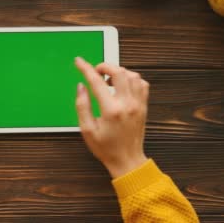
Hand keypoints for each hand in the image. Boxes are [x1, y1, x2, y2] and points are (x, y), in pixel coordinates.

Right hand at [74, 57, 148, 178]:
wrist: (127, 160)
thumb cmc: (106, 148)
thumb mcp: (87, 130)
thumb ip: (82, 106)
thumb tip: (81, 86)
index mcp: (111, 110)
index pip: (97, 82)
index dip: (86, 69)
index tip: (79, 62)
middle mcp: (127, 104)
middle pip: (119, 72)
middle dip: (105, 66)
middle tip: (96, 71)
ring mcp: (138, 104)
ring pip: (132, 75)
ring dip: (119, 72)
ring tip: (108, 80)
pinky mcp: (144, 106)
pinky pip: (142, 84)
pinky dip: (132, 79)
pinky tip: (122, 86)